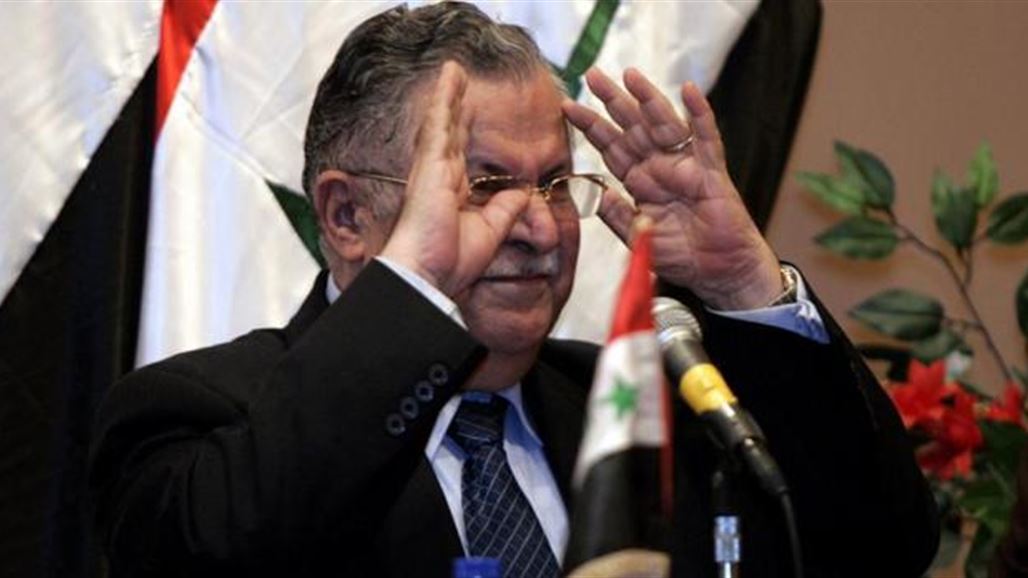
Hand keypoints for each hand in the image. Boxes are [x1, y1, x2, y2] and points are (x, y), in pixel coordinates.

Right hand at [380, 62, 528, 296]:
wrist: (426, 273)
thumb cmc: (450, 261)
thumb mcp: (491, 231)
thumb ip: (506, 209)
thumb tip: (524, 191)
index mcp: (451, 193)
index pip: (461, 155)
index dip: (466, 133)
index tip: (470, 115)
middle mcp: (439, 176)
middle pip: (450, 132)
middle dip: (455, 106)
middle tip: (459, 80)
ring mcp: (432, 168)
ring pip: (443, 122)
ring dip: (449, 94)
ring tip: (454, 69)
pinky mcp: (430, 164)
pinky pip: (440, 123)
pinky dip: (445, 98)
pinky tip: (451, 75)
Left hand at [563, 68, 781, 309]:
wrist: (717, 272)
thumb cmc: (681, 255)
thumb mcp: (637, 238)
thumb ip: (616, 215)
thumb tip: (593, 192)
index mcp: (639, 181)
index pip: (611, 147)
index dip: (590, 127)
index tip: (567, 108)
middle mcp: (660, 166)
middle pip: (632, 127)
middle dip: (612, 101)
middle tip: (592, 73)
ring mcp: (686, 165)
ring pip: (663, 124)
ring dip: (648, 98)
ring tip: (630, 75)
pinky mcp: (712, 171)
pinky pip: (706, 136)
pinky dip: (699, 113)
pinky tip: (688, 90)